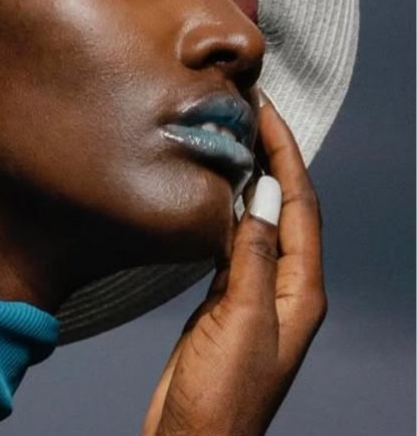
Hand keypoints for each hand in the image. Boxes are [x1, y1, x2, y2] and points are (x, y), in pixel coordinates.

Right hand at [142, 89, 326, 435]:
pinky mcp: (223, 305)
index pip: (301, 205)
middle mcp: (284, 288)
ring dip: (246, 180)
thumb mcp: (240, 322)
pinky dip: (222, 211)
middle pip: (285, 207)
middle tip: (245, 111)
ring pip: (257, 222)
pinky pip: (230, 244)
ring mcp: (254, 296)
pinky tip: (205, 196)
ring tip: (226, 139)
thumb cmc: (221, 396)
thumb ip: (253, 259)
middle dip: (271, 157)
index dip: (286, 153)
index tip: (265, 109)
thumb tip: (262, 195)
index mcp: (301, 292)